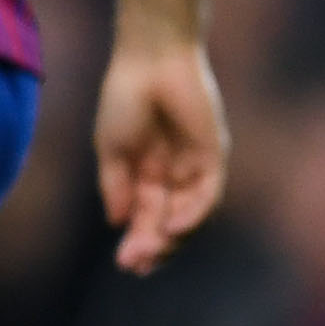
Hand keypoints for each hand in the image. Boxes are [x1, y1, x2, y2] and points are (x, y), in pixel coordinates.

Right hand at [95, 29, 229, 272]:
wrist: (150, 61)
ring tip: (153, 252)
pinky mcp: (213, 154)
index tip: (125, 263)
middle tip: (137, 265)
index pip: (146, 216)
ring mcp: (195, 165)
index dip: (137, 240)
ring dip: (173, 237)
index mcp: (145, 172)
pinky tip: (174, 227)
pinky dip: (193, 213)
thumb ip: (116, 185)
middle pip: (168, 220)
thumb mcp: (111, 148)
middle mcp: (173, 173)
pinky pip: (207, 193)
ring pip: (190, 213)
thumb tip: (117, 222)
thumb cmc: (124, 98)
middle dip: (153, 244)